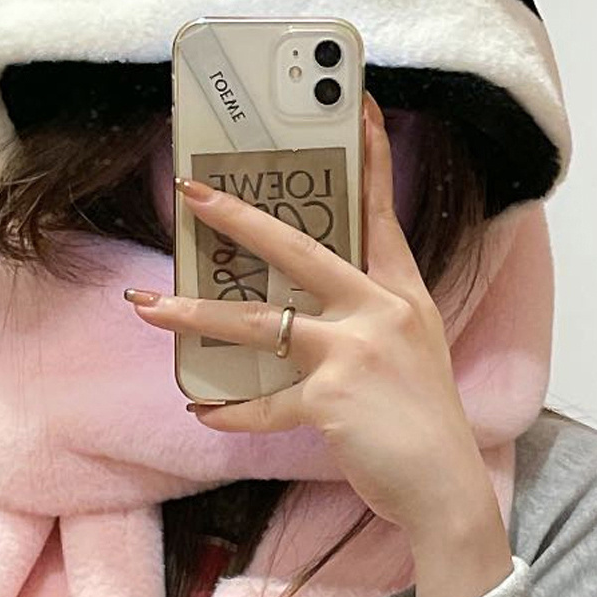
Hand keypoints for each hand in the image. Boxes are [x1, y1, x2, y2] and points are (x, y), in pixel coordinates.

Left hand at [126, 96, 513, 596]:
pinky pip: (265, 401)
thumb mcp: (410, 353)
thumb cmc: (424, 424)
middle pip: (297, 251)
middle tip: (193, 194)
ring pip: (259, 322)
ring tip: (150, 307)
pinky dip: (231, 410)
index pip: (382, 214)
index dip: (371, 158)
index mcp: (402, 294)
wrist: (447, 488)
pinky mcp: (331, 398)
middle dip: (239, 219)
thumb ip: (367, 322)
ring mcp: (355, 352)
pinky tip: (202, 410)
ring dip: (197, 315)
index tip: (360, 107)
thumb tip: (303, 314)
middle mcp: (380, 311)